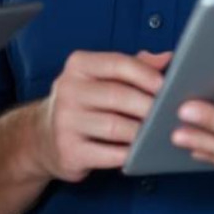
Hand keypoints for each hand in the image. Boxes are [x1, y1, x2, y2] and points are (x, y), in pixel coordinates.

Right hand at [33, 50, 171, 182]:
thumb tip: (168, 59)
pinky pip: (109, 155)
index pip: (117, 63)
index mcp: (78, 65)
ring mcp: (65, 122)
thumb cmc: (85, 103)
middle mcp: (68, 90)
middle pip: (118, 96)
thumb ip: (134, 66)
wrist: (43, 136)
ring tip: (161, 134)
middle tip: (170, 115)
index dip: (146, 74)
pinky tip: (143, 153)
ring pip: (115, 127)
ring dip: (143, 133)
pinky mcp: (69, 151)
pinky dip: (130, 155)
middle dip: (149, 106)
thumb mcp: (102, 77)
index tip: (168, 86)